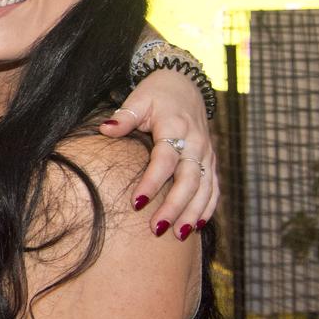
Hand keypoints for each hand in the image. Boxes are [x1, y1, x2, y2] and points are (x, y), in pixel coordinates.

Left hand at [100, 69, 218, 238]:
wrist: (185, 84)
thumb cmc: (156, 95)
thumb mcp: (138, 99)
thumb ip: (124, 116)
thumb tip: (105, 129)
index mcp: (176, 127)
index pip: (165, 159)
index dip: (152, 182)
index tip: (136, 203)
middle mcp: (196, 143)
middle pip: (189, 179)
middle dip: (175, 206)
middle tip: (157, 228)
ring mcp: (206, 153)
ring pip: (204, 188)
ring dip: (193, 212)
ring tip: (178, 235)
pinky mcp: (211, 161)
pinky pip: (213, 187)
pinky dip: (207, 207)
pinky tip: (196, 226)